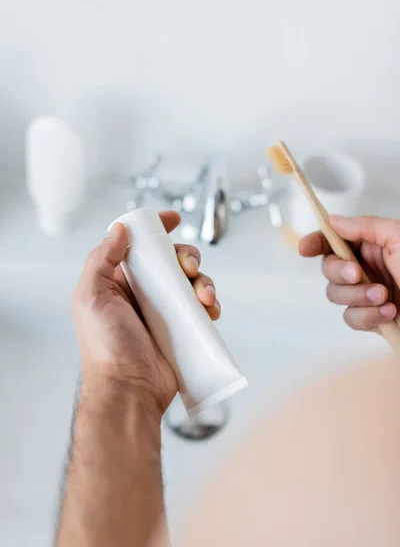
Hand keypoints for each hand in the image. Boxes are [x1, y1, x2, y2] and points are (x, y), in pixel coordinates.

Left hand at [72, 211, 220, 416]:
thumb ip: (101, 259)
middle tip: (188, 267)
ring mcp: (165, 310)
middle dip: (187, 256)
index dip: (156, 228)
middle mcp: (143, 292)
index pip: (139, 245)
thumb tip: (119, 229)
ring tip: (205, 298)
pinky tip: (210, 310)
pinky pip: (203, 306)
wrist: (129, 389)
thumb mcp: (91, 297)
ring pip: (192, 281)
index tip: (172, 219)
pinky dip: (211, 303)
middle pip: (172, 259)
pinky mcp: (183, 327)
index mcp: (119, 281)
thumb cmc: (105, 347)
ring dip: (204, 281)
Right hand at [299, 215, 399, 331]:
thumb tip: (335, 221)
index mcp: (373, 245)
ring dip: (357, 296)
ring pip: (336, 296)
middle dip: (339, 273)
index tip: (305, 249)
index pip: (334, 240)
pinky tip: (389, 312)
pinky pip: (352, 319)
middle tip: (357, 275)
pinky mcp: (374, 318)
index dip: (316, 242)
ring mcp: (369, 294)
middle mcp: (368, 268)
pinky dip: (367, 316)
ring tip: (384, 297)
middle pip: (329, 269)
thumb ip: (365, 227)